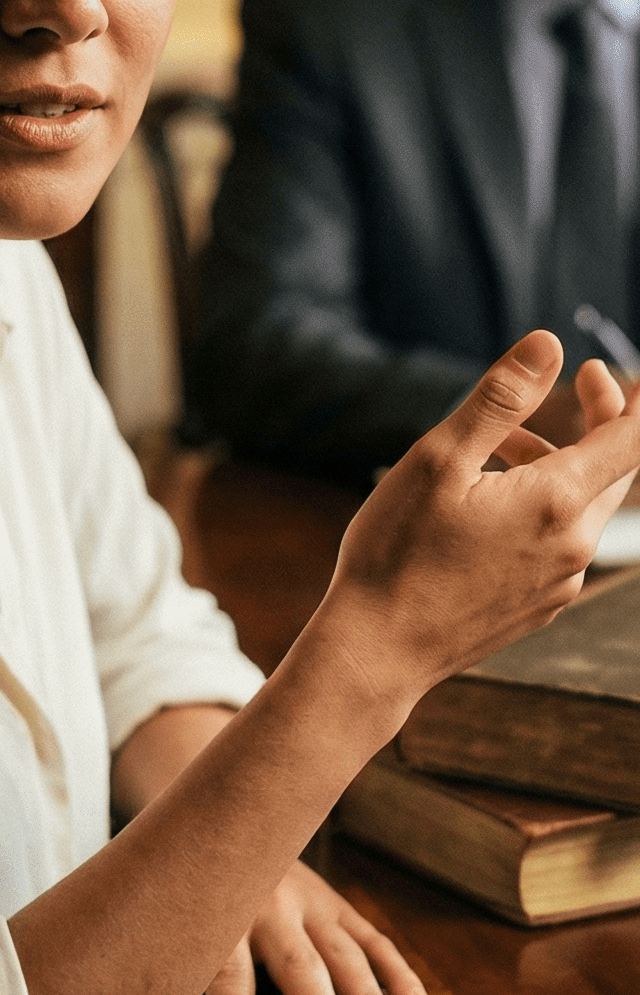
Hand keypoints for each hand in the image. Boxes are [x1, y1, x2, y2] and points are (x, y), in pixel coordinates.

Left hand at [187, 860, 432, 994]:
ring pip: (341, 951)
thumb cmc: (195, 900)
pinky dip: (397, 970)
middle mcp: (264, 908)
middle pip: (296, 966)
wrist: (218, 818)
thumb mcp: (178, 942)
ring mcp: (304, 901)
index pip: (225, 980)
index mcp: (219, 924)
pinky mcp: (332, 901)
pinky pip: (369, 936)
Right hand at [317, 331, 639, 713]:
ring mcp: (560, 581)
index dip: (626, 398)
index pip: (629, 440)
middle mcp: (573, 545)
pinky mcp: (541, 604)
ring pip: (583, 507)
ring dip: (560, 465)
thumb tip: (548, 345)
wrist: (380, 648)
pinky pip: (561, 542)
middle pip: (617, 472)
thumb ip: (498, 399)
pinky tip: (488, 506)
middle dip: (603, 423)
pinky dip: (543, 507)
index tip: (595, 371)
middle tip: (576, 385)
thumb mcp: (439, 459)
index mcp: (556, 502)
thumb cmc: (398, 551)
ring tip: (499, 447)